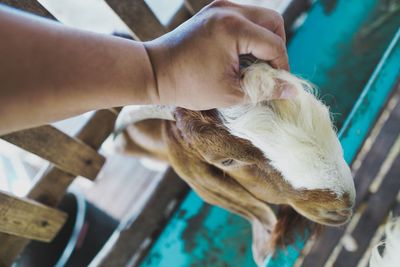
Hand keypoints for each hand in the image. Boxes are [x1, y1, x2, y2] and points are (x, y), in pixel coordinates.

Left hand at [144, 0, 288, 109]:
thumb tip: (293, 91)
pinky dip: (250, 35)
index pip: (274, 44)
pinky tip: (242, 55)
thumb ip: (265, 90)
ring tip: (255, 65)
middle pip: (273, 22)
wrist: (154, 71)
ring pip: (260, 17)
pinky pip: (243, 18)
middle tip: (270, 71)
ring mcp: (220, 7)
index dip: (282, 67)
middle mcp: (229, 10)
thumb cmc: (187, 85)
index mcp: (233, 28)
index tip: (279, 84)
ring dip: (264, 40)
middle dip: (277, 48)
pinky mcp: (214, 10)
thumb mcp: (229, 93)